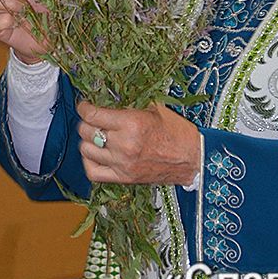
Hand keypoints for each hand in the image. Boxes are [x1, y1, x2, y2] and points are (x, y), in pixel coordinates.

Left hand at [77, 101, 200, 186]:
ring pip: (86, 150)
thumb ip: (130, 106)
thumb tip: (108, 100)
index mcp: (132, 124)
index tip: (85, 106)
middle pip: (87, 131)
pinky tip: (95, 154)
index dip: (84, 108)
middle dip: (86, 122)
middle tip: (92, 119)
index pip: (93, 115)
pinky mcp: (123, 178)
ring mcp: (122, 163)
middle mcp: (124, 144)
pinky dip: (89, 161)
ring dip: (87, 141)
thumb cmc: (177, 133)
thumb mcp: (155, 109)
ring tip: (95, 136)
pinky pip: (93, 171)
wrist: (193, 158)